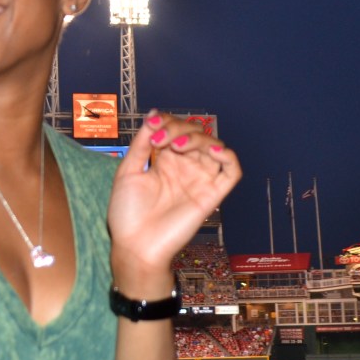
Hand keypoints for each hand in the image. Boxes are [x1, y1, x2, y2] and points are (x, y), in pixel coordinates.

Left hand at [107, 111, 241, 295]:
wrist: (134, 246)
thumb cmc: (128, 213)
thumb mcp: (129, 170)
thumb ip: (142, 143)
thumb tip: (154, 113)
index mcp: (165, 159)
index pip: (177, 128)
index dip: (167, 120)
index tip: (152, 125)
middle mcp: (185, 166)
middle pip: (195, 133)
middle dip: (178, 127)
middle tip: (160, 140)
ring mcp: (199, 179)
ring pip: (214, 146)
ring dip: (198, 137)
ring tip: (177, 145)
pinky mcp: (212, 195)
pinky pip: (232, 171)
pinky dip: (228, 156)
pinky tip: (212, 150)